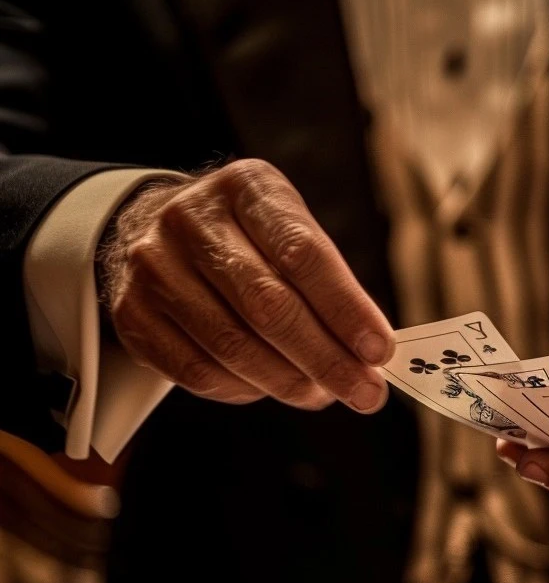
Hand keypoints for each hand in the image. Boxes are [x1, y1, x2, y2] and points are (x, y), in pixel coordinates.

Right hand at [98, 159, 394, 412]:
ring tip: (323, 394)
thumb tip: (370, 352)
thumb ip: (329, 283)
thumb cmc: (245, 238)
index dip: (346, 309)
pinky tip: (271, 388)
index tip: (380, 351)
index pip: (303, 254)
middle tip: (364, 393)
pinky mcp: (133, 316)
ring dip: (289, 382)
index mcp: (246, 188)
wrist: (152, 229)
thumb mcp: (288, 230)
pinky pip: (197, 372)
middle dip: (326, 359)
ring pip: (232, 346)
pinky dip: (244, 389)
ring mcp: (154, 268)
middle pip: (268, 305)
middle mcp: (192, 221)